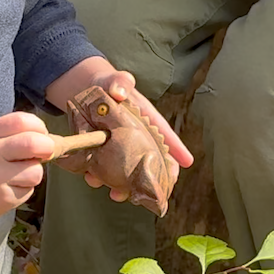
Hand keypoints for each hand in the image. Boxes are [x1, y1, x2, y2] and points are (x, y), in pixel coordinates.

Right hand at [0, 111, 56, 238]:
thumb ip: (8, 135)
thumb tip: (46, 138)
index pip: (22, 121)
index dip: (39, 127)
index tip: (40, 135)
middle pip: (35, 144)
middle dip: (47, 147)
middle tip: (43, 153)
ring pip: (36, 171)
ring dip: (34, 172)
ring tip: (20, 174)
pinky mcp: (1, 200)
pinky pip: (28, 191)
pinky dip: (24, 189)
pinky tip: (9, 188)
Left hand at [44, 55, 192, 201]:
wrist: (86, 93)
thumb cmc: (109, 85)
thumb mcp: (115, 80)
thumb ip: (120, 82)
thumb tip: (119, 91)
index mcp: (146, 120)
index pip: (165, 134)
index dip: (177, 149)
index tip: (187, 162)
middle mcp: (136, 138)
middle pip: (150, 161)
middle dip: (152, 178)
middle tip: (150, 192)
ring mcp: (119, 149)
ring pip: (127, 172)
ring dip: (123, 186)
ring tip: (117, 193)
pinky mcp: (102, 156)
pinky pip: (104, 171)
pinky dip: (99, 178)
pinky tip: (92, 178)